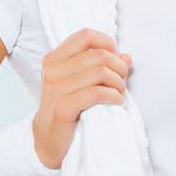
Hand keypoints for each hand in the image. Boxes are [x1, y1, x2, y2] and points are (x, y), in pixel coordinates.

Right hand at [33, 28, 132, 169]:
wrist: (48, 139)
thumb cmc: (68, 108)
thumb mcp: (81, 83)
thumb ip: (101, 66)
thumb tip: (127, 57)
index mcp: (54, 58)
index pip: (86, 36)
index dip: (107, 43)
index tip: (115, 59)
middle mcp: (52, 70)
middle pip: (98, 55)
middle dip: (119, 67)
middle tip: (122, 81)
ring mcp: (55, 88)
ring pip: (100, 72)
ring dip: (118, 83)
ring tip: (119, 93)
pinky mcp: (63, 107)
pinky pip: (97, 93)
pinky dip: (114, 96)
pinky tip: (116, 101)